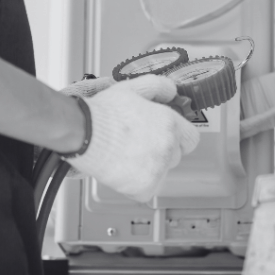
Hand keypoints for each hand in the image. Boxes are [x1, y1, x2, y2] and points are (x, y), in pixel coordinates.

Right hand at [65, 75, 199, 201]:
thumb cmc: (105, 112)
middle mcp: (168, 148)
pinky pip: (148, 188)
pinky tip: (124, 169)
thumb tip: (172, 91)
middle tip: (141, 142)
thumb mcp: (133, 88)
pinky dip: (138, 183)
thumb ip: (159, 86)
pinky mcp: (144, 187)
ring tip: (129, 155)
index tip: (168, 135)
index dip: (179, 136)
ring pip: (162, 172)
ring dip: (151, 166)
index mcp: (169, 124)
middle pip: (177, 155)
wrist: (83, 133)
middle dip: (163, 150)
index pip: (191, 138)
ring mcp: (157, 169)